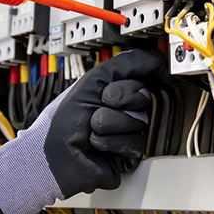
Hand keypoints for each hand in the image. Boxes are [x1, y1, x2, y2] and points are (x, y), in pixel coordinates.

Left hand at [0, 49, 165, 213]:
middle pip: (143, 97)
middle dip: (116, 100)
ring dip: (109, 123)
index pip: (144, 76)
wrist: (55, 155)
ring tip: (93, 129)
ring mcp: (130, 131)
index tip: (112, 88)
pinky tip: (98, 145)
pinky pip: (136, 143)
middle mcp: (127, 108)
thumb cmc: (65, 118)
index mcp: (118, 88)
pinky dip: (111, 142)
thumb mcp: (94, 80)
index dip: (128, 82)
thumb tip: (157, 58)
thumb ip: (126, 64)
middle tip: (99, 106)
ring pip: (140, 121)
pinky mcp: (131, 154)